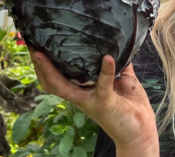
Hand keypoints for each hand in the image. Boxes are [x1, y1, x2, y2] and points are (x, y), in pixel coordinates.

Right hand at [29, 49, 158, 155]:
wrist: (141, 131)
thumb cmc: (130, 107)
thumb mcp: (122, 80)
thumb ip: (119, 64)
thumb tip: (119, 44)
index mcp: (83, 91)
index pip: (57, 78)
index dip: (45, 65)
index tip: (37, 47)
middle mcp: (81, 97)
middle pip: (52, 83)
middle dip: (40, 67)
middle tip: (33, 48)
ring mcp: (90, 100)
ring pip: (63, 87)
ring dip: (50, 70)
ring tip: (44, 53)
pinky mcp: (105, 103)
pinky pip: (103, 84)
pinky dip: (106, 70)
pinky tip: (107, 58)